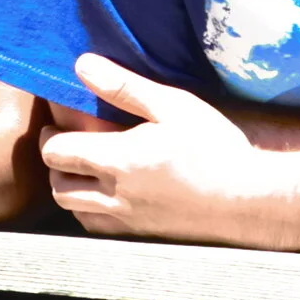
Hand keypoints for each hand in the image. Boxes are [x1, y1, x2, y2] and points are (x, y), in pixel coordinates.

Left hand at [41, 56, 273, 243]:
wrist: (248, 199)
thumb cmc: (214, 147)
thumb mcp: (172, 105)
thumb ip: (124, 87)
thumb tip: (82, 65)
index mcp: (117, 160)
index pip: (57, 151)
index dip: (51, 134)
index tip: (60, 119)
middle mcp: (114, 195)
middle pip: (58, 185)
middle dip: (55, 162)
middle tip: (68, 141)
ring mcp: (127, 220)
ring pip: (74, 209)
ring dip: (70, 187)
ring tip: (86, 166)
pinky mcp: (142, 234)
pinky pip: (98, 227)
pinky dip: (89, 209)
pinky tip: (108, 193)